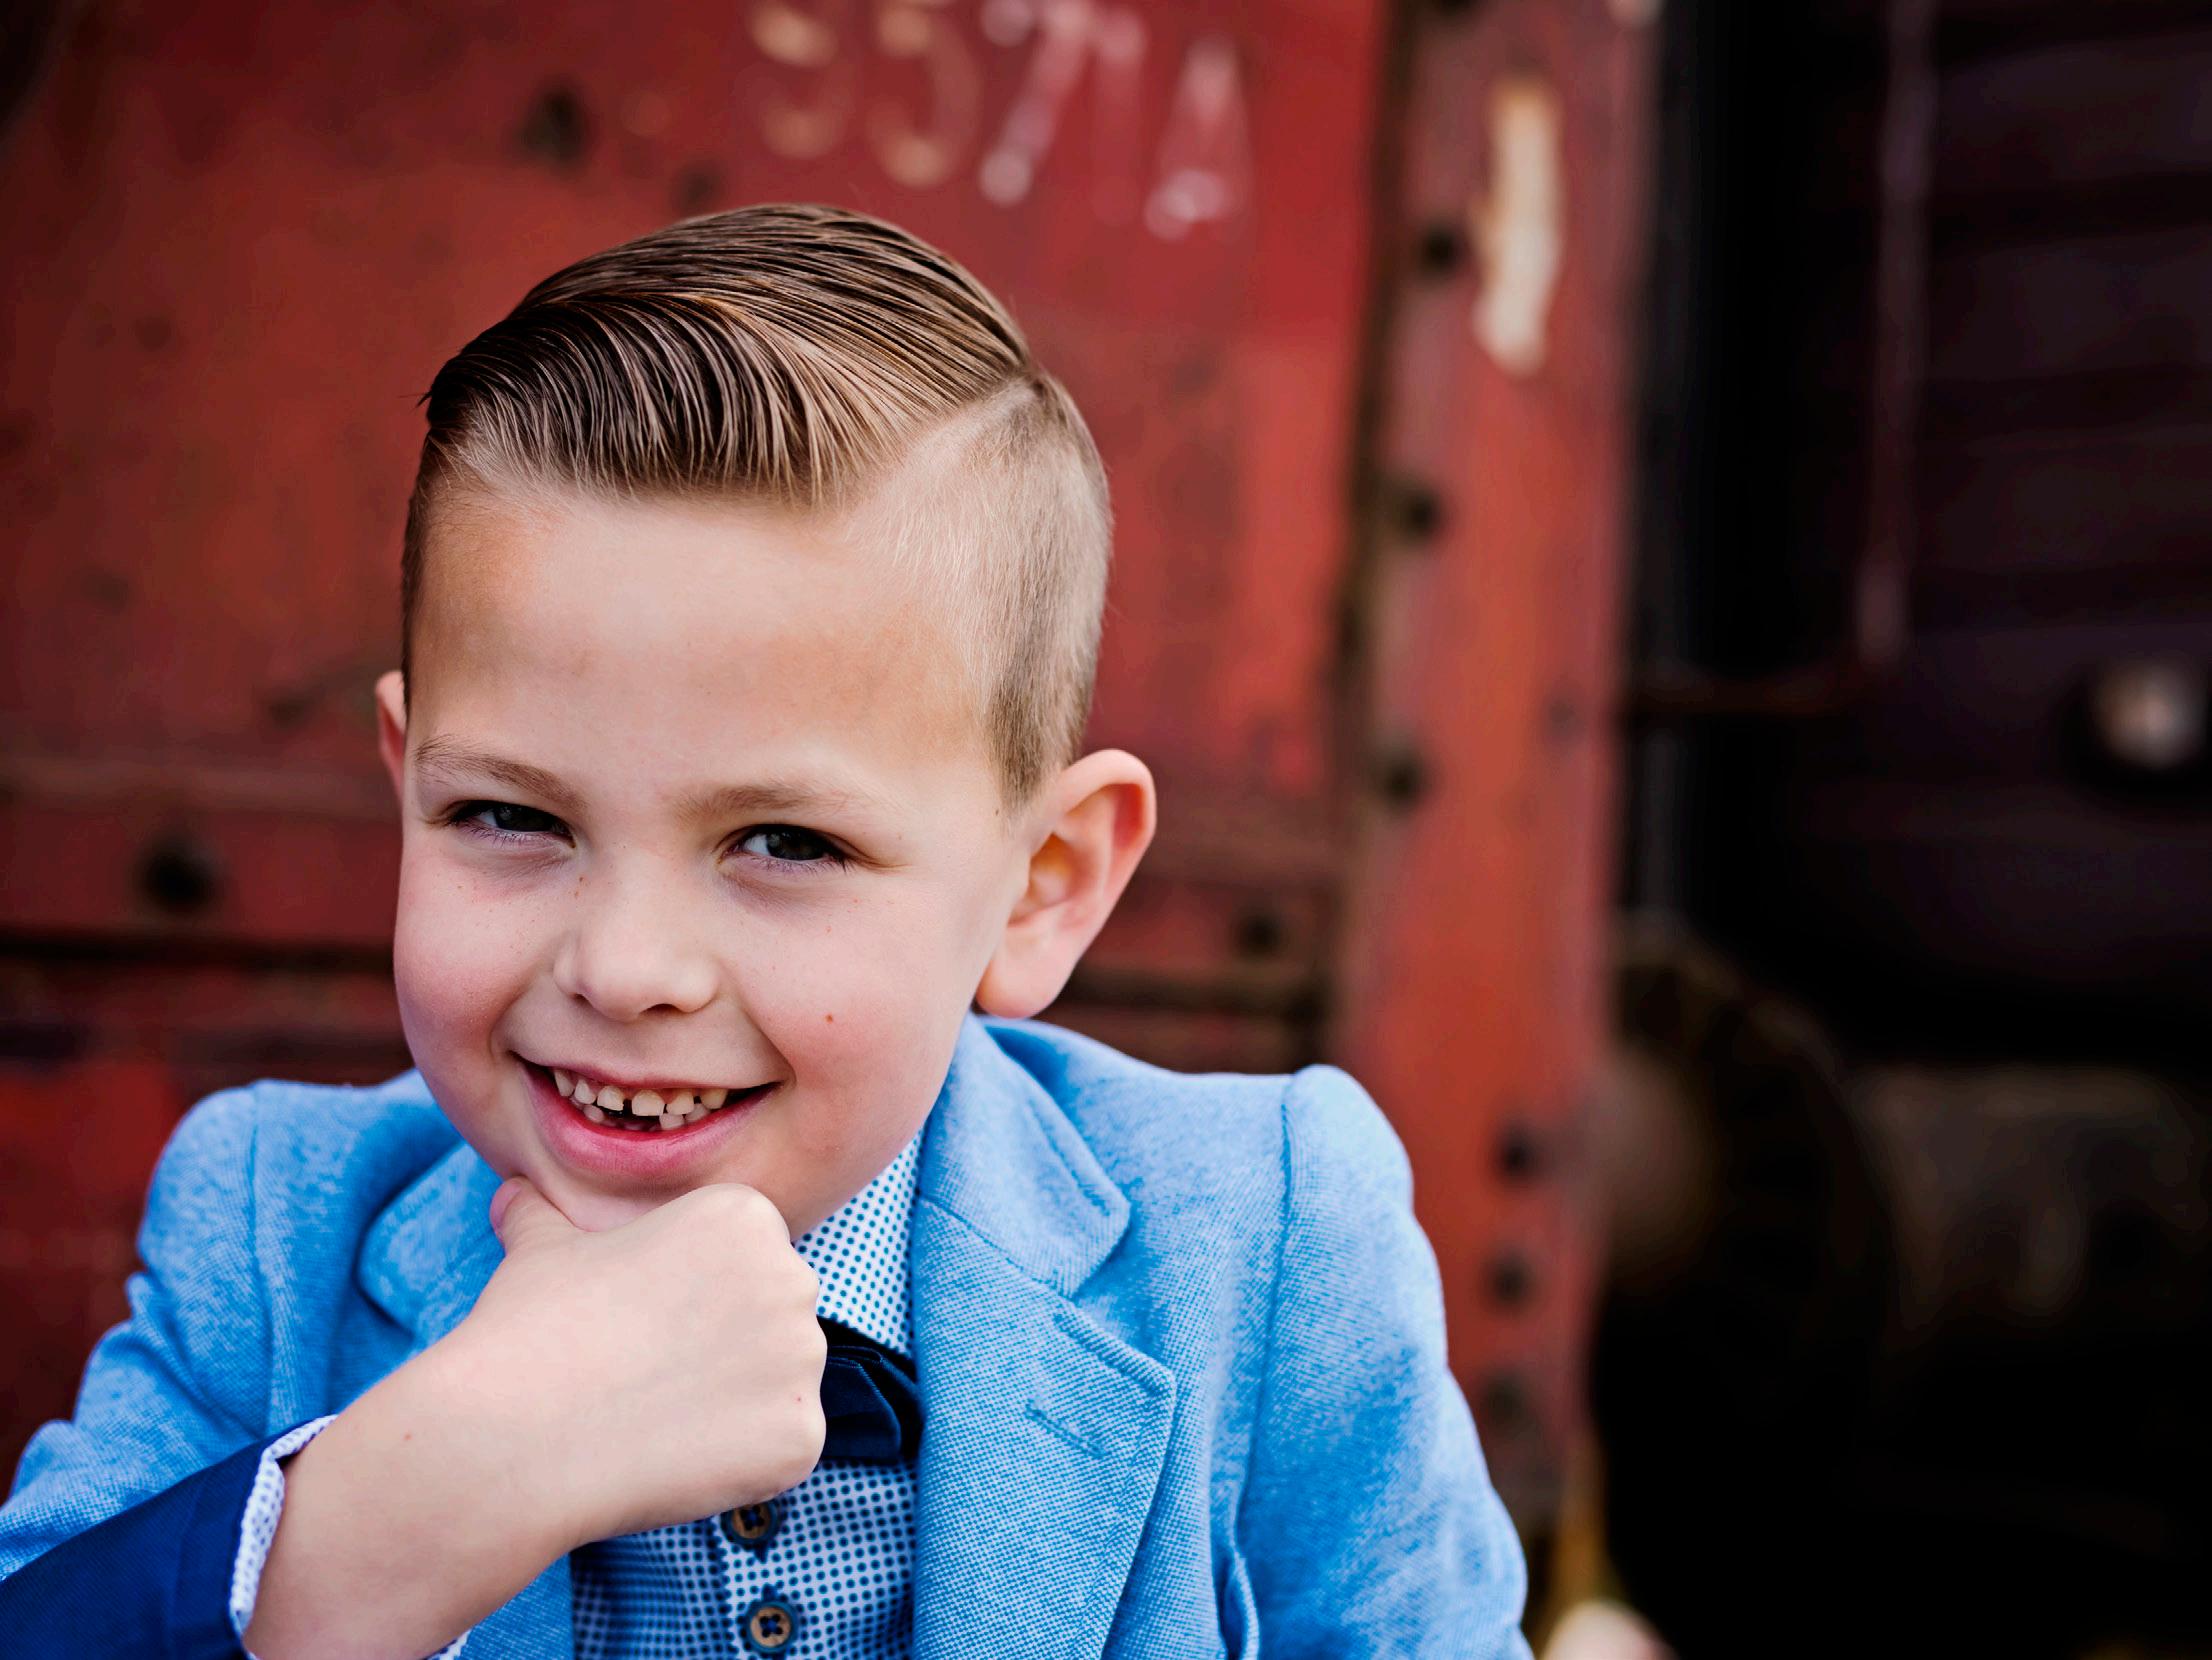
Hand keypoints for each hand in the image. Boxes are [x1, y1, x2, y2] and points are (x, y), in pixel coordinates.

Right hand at [448, 1176, 828, 1547]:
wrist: (512, 1436)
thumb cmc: (531, 1330)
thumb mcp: (540, 1251)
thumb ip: (543, 1214)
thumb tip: (513, 1194)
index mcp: (744, 1216)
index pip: (746, 1261)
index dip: (692, 1299)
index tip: (643, 1324)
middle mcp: (792, 1276)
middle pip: (772, 1318)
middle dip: (724, 1346)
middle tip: (650, 1374)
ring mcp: (803, 1360)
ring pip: (782, 1384)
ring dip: (736, 1405)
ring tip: (658, 1418)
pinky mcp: (802, 1438)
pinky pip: (784, 1449)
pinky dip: (744, 1464)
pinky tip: (679, 1462)